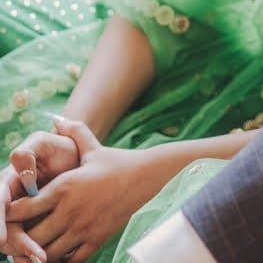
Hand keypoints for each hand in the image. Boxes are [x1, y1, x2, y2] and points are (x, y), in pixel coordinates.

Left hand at [8, 119, 151, 262]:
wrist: (145, 177)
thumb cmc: (116, 161)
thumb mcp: (92, 146)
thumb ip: (73, 131)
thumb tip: (56, 119)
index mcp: (65, 187)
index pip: (25, 207)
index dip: (12, 212)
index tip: (10, 210)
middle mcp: (70, 211)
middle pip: (32, 236)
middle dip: (21, 237)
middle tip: (18, 234)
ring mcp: (83, 229)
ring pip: (48, 254)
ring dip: (38, 252)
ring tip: (34, 247)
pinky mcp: (95, 241)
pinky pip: (70, 262)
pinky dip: (60, 261)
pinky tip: (57, 253)